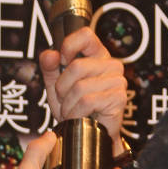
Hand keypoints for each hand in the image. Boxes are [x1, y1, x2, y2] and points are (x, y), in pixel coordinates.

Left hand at [39, 27, 126, 150]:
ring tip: (72, 111)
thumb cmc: (75, 108)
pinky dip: (76, 112)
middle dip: (62, 88)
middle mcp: (110, 65)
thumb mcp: (56, 85)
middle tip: (65, 100)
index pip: (85, 35)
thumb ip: (50, 68)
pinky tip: (80, 116)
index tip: (61, 61)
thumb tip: (49, 54)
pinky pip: (87, 101)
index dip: (68, 46)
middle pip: (77, 66)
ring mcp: (117, 81)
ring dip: (68, 104)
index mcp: (96, 55)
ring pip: (80, 86)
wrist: (87, 133)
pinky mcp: (118, 98)